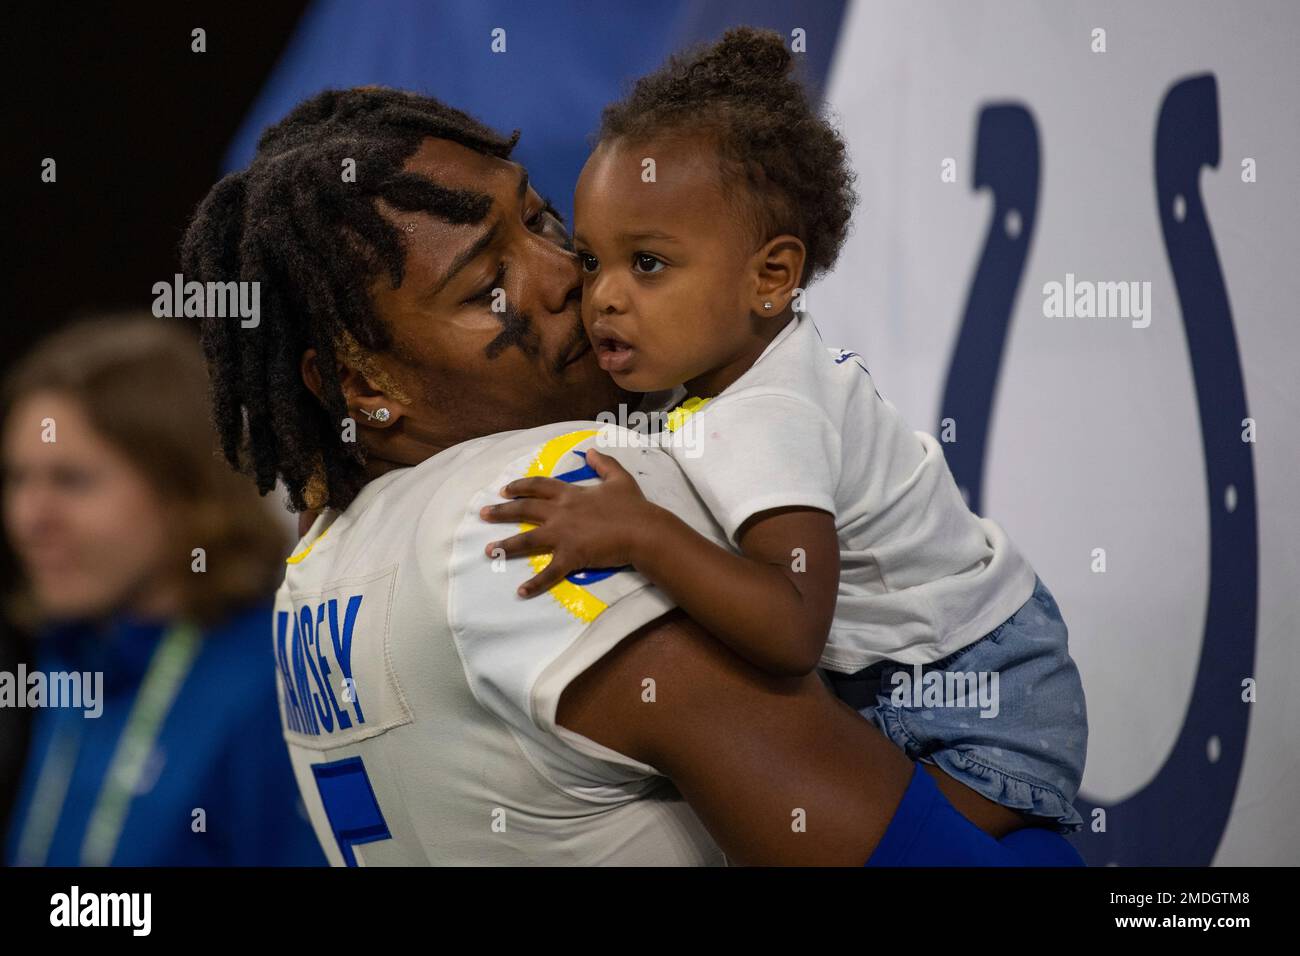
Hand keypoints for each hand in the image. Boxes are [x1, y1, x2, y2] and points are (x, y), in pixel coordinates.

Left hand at [480, 448, 657, 596]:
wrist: (644, 530)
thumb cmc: (634, 506)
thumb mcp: (620, 478)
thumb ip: (604, 463)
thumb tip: (590, 451)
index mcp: (571, 494)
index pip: (539, 486)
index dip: (520, 486)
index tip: (505, 489)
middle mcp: (561, 512)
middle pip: (524, 509)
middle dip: (502, 511)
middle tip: (483, 513)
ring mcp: (564, 535)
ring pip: (527, 540)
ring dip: (505, 546)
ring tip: (488, 550)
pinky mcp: (571, 556)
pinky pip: (549, 572)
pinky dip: (535, 583)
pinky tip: (521, 591)